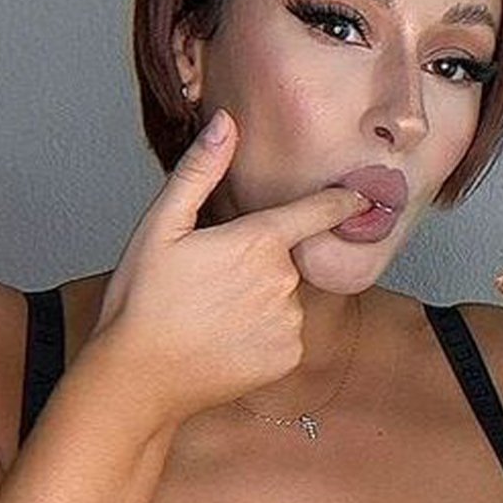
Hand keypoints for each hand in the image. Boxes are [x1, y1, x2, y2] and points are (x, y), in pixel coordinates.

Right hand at [90, 110, 367, 427]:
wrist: (140, 378)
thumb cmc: (143, 301)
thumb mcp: (160, 226)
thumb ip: (199, 171)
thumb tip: (225, 123)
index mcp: (257, 242)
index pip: (317, 212)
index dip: (342, 201)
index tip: (363, 196)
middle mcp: (283, 282)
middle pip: (286, 259)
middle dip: (258, 262)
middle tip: (210, 282)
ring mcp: (289, 323)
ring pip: (285, 299)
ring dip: (260, 301)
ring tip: (212, 314)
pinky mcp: (287, 358)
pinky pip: (284, 334)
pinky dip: (262, 334)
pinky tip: (225, 339)